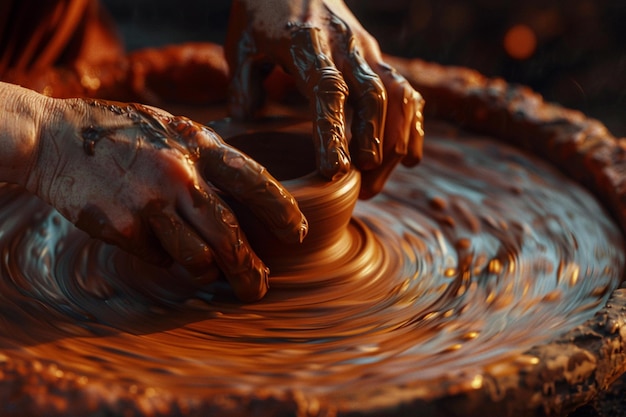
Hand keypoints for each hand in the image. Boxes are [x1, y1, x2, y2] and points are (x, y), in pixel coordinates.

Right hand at [25, 98, 307, 300]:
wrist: (53, 138)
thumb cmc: (123, 132)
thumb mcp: (173, 129)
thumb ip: (209, 158)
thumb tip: (246, 201)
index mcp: (197, 145)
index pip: (255, 181)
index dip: (282, 212)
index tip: (298, 234)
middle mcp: (178, 175)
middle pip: (230, 238)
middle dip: (250, 271)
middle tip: (259, 288)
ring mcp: (149, 204)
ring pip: (197, 259)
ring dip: (205, 268)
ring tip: (204, 265)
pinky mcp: (122, 229)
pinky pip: (158, 258)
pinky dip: (160, 255)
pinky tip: (148, 235)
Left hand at [226, 0, 424, 197]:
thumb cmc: (264, 13)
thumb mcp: (243, 44)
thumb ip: (244, 85)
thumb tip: (250, 126)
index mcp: (307, 43)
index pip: (328, 90)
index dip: (334, 132)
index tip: (335, 170)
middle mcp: (345, 45)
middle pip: (372, 95)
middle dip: (373, 143)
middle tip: (364, 187)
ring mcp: (367, 49)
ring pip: (397, 95)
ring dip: (395, 141)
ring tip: (378, 180)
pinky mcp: (378, 54)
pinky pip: (406, 90)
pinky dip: (412, 125)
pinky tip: (409, 157)